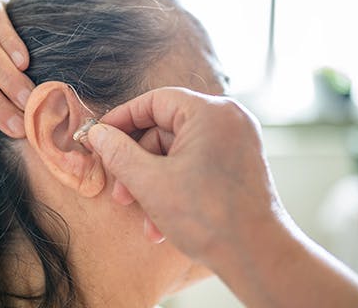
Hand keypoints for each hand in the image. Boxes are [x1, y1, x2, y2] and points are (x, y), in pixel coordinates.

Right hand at [87, 87, 357, 307]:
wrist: (258, 257)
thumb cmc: (209, 219)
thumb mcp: (150, 183)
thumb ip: (118, 153)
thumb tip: (98, 135)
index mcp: (211, 112)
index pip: (154, 101)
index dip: (122, 119)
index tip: (99, 137)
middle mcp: (228, 120)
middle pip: (165, 130)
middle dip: (137, 164)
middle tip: (119, 190)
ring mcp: (237, 142)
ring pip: (178, 153)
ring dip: (153, 184)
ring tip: (142, 216)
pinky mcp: (239, 164)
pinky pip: (196, 165)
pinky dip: (176, 188)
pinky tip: (161, 223)